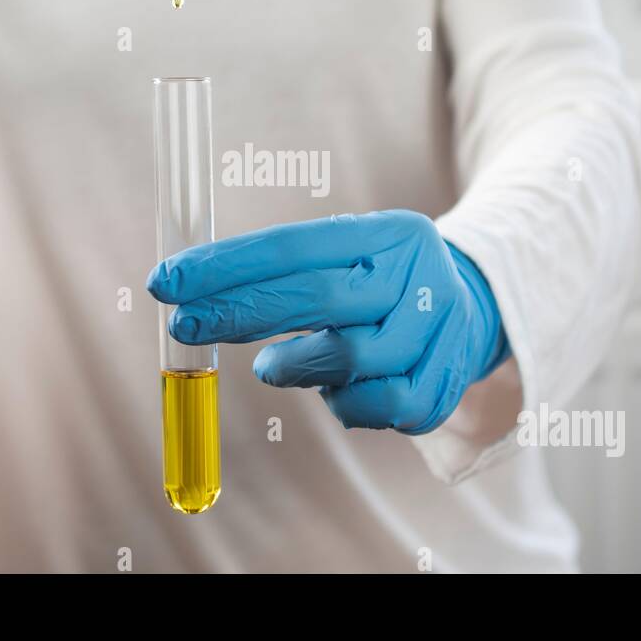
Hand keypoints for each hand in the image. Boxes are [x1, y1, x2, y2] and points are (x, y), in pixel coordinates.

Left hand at [147, 210, 508, 433]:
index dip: (226, 266)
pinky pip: (375, 407)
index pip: (294, 246)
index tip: (168, 281)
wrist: (472, 314)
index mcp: (388, 232)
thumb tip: (195, 296)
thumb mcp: (346, 259)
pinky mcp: (444, 383)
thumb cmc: (380, 287)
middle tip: (184, 325)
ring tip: (277, 365)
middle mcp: (419, 274)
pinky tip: (337, 388)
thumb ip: (284, 274)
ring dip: (296, 366)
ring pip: (347, 358)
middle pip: (318, 296)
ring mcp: (439, 330)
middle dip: (238, 312)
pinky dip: (342, 404)